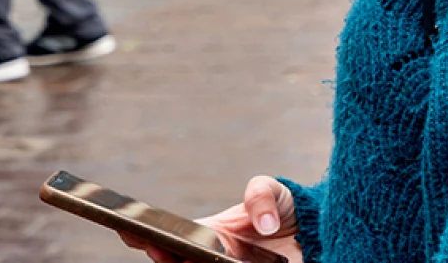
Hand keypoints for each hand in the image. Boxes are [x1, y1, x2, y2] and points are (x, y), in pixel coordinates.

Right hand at [122, 177, 302, 262]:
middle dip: (164, 256)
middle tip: (161, 246)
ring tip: (192, 258)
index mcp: (207, 234)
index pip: (167, 239)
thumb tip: (266, 226)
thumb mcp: (274, 191)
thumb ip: (263, 196)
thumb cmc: (287, 211)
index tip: (131, 229)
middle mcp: (208, 260)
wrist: (316, 234)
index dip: (144, 235)